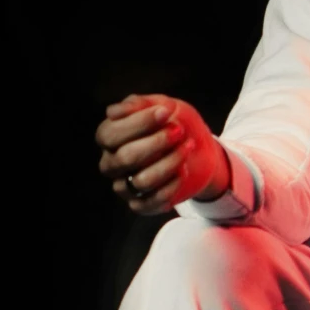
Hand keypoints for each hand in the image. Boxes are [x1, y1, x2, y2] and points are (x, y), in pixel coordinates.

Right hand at [95, 95, 229, 214]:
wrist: (201, 150)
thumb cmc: (176, 124)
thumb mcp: (162, 106)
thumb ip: (139, 105)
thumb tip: (112, 112)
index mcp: (109, 138)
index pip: (110, 134)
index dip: (137, 123)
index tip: (166, 112)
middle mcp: (111, 163)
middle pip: (126, 158)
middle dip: (157, 143)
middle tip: (179, 131)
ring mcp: (125, 186)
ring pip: (142, 181)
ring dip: (169, 163)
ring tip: (187, 148)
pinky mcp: (141, 204)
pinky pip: (151, 202)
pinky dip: (171, 186)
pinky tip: (184, 171)